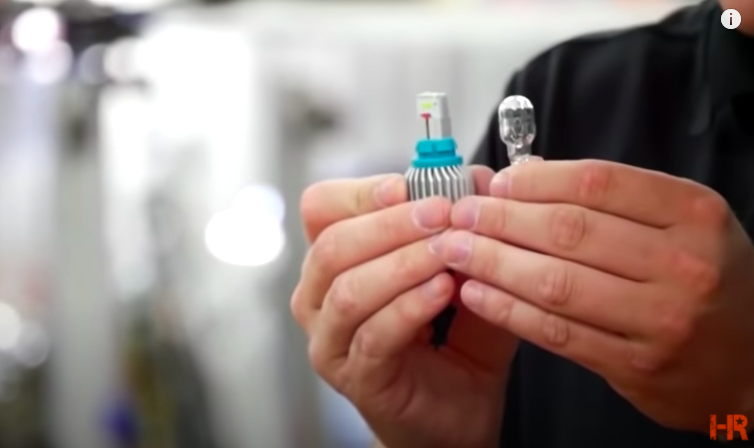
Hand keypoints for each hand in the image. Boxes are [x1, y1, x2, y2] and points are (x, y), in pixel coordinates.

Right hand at [291, 168, 516, 447]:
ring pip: (348, 288)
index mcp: (336, 262)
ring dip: (403, 262)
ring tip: (449, 252)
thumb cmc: (453, 346)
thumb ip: (467, 232)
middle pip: (333, 245)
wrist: (457, 417)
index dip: (361, 192)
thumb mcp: (464, 276)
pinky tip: (443, 292)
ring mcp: (331, 341)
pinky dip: (410, 306)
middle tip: (441, 213)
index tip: (408, 185)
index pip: (322, 209)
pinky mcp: (354, 377)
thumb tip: (482, 179)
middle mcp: (320, 298)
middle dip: (390, 224)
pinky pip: (374, 334)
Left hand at [431, 159, 753, 430]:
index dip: (534, 180)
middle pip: (569, 230)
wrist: (751, 363)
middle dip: (500, 219)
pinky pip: (555, 331)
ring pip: (555, 282)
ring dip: (493, 263)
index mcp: (693, 213)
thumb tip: (525, 176)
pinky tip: (475, 293)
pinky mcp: (633, 364)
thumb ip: (615, 199)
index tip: (494, 182)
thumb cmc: (707, 278)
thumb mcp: (683, 223)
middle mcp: (682, 263)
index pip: (597, 182)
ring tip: (454, 250)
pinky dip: (507, 310)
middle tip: (459, 214)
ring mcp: (659, 319)